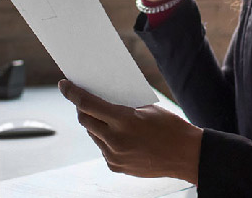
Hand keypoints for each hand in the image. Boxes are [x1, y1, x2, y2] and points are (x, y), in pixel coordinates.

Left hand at [59, 79, 201, 183]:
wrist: (187, 156)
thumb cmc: (171, 128)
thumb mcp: (147, 109)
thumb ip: (122, 106)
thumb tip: (103, 100)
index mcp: (124, 121)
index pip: (88, 104)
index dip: (72, 93)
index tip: (64, 85)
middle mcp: (115, 140)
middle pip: (85, 120)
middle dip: (82, 109)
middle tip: (84, 100)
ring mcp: (115, 156)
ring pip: (93, 134)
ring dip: (95, 124)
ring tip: (106, 118)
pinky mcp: (117, 166)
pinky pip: (103, 148)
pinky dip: (106, 139)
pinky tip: (118, 135)